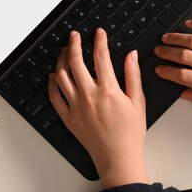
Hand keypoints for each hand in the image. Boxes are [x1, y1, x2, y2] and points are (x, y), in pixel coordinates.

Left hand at [48, 29, 149, 187]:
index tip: (99, 33)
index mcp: (109, 90)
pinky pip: (54, 96)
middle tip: (75, 36)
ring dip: (62, 60)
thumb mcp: (138, 102)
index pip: (101, 57)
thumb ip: (133, 75)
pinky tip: (54, 76)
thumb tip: (131, 55)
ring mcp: (76, 106)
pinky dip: (52, 83)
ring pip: (62, 76)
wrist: (118, 158)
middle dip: (74, 44)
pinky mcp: (68, 117)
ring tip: (65, 51)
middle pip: (76, 62)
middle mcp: (89, 96)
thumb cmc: (130, 133)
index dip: (99, 41)